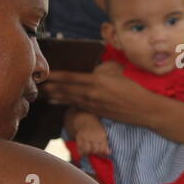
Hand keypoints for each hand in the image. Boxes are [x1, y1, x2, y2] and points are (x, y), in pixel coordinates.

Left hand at [40, 61, 159, 126]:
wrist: (145, 110)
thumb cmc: (135, 89)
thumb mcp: (119, 74)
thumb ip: (103, 72)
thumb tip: (94, 71)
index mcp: (97, 81)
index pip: (71, 78)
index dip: (56, 76)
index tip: (45, 74)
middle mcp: (92, 94)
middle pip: (67, 90)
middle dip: (52, 88)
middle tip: (38, 86)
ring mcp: (94, 105)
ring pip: (71, 99)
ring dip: (57, 97)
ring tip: (45, 95)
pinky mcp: (98, 112)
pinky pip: (79, 106)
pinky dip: (67, 104)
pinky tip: (59, 103)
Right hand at [63, 109, 110, 155]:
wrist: (86, 120)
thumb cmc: (97, 128)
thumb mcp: (104, 134)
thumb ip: (106, 144)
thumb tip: (109, 153)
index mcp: (101, 136)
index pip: (102, 149)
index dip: (102, 153)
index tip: (101, 153)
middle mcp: (93, 137)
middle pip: (95, 150)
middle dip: (95, 153)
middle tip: (95, 153)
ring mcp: (85, 137)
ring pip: (87, 150)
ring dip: (88, 153)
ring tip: (89, 153)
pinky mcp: (78, 138)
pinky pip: (79, 148)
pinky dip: (81, 152)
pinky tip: (83, 153)